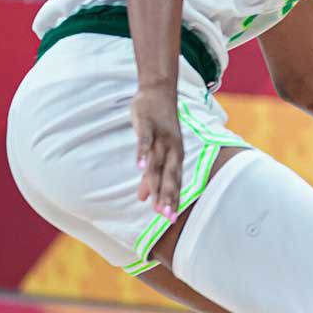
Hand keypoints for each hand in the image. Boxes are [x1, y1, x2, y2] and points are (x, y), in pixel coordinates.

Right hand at [131, 85, 184, 221]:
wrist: (159, 93)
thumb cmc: (159, 126)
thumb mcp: (156, 152)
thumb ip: (150, 177)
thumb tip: (143, 199)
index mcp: (175, 156)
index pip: (174, 182)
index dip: (172, 200)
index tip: (169, 219)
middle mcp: (172, 149)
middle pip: (168, 177)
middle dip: (167, 196)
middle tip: (165, 216)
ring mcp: (161, 138)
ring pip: (157, 163)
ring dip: (154, 181)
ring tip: (151, 199)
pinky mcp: (148, 126)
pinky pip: (145, 142)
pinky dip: (142, 154)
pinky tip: (137, 167)